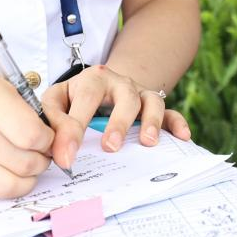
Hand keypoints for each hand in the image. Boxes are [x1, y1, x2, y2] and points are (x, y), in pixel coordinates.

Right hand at [0, 73, 55, 198]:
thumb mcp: (9, 92)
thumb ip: (44, 114)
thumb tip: (67, 148)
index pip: (31, 133)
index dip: (48, 141)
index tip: (46, 138)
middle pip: (22, 162)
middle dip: (40, 162)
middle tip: (39, 155)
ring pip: (7, 186)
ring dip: (26, 179)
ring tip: (26, 166)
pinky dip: (3, 186)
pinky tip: (1, 171)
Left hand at [42, 64, 191, 169]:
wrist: (100, 86)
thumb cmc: (74, 98)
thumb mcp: (56, 101)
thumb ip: (53, 121)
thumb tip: (59, 151)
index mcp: (93, 79)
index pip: (85, 99)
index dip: (74, 128)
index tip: (67, 157)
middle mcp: (119, 83)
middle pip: (125, 97)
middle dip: (119, 122)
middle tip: (110, 147)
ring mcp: (140, 94)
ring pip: (152, 102)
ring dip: (151, 121)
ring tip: (148, 142)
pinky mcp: (153, 106)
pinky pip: (171, 113)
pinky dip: (177, 123)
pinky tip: (183, 137)